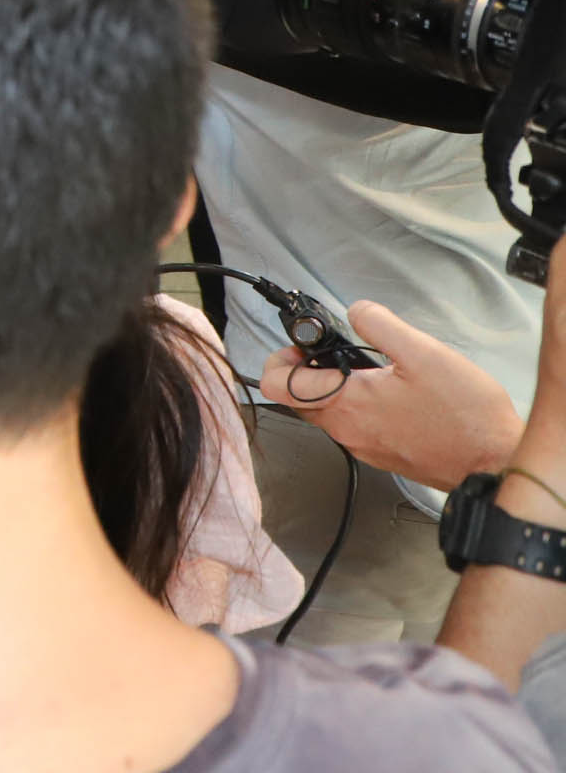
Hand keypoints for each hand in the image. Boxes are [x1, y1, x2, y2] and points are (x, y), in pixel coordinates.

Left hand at [264, 300, 522, 491]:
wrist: (494, 461)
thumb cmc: (465, 415)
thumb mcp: (424, 352)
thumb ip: (380, 324)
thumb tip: (356, 311)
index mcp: (346, 404)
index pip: (277, 386)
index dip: (279, 361)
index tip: (299, 348)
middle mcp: (347, 431)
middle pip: (300, 400)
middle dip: (305, 374)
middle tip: (332, 355)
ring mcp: (364, 447)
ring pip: (328, 415)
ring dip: (333, 390)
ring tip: (365, 370)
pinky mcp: (384, 455)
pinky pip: (355, 428)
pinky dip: (358, 408)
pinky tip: (388, 394)